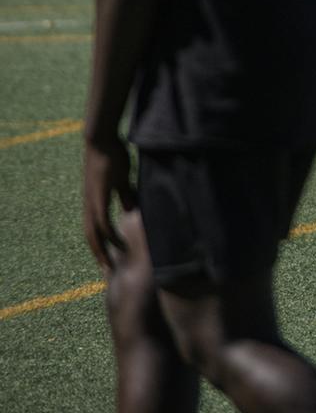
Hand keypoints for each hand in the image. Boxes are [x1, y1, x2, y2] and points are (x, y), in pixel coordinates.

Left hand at [82, 136, 135, 273]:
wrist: (101, 140)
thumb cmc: (112, 155)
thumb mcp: (120, 179)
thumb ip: (124, 194)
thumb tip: (130, 209)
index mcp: (94, 202)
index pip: (94, 229)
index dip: (99, 244)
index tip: (107, 259)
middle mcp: (89, 205)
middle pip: (91, 237)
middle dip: (98, 255)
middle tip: (106, 272)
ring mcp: (92, 202)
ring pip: (93, 234)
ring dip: (100, 251)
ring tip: (108, 266)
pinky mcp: (98, 197)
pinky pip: (102, 222)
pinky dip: (109, 235)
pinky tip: (117, 243)